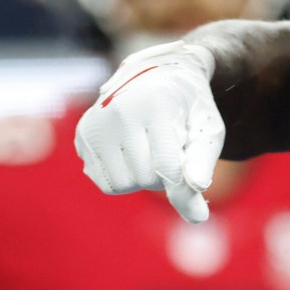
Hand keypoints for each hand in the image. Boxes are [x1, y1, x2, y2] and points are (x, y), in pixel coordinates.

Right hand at [76, 42, 225, 222]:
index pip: (168, 167)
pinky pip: (104, 183)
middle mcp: (119, 111)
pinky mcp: (83, 135)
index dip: (184, 188)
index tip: (197, 198)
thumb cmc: (187, 107)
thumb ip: (202, 167)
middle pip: (146, 178)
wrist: (158, 74)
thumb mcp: (206, 130)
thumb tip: (197, 215)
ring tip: (149, 150)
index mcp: (156, 104)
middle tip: (169, 150)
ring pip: (122, 185)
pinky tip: (130, 154)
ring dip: (141, 178)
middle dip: (163, 174)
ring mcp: (96, 123)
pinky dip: (122, 178)